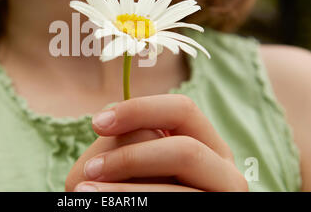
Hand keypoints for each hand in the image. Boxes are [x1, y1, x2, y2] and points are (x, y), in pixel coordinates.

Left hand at [66, 94, 247, 191]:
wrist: (132, 211)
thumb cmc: (131, 187)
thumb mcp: (132, 157)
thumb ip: (130, 136)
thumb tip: (112, 120)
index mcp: (207, 144)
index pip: (182, 110)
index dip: (138, 110)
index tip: (97, 124)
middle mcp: (225, 172)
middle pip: (185, 150)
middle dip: (132, 157)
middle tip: (90, 168)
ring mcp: (218, 200)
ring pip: (175, 191)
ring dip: (124, 191)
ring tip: (85, 193)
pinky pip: (169, 206)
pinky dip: (133, 203)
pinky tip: (104, 205)